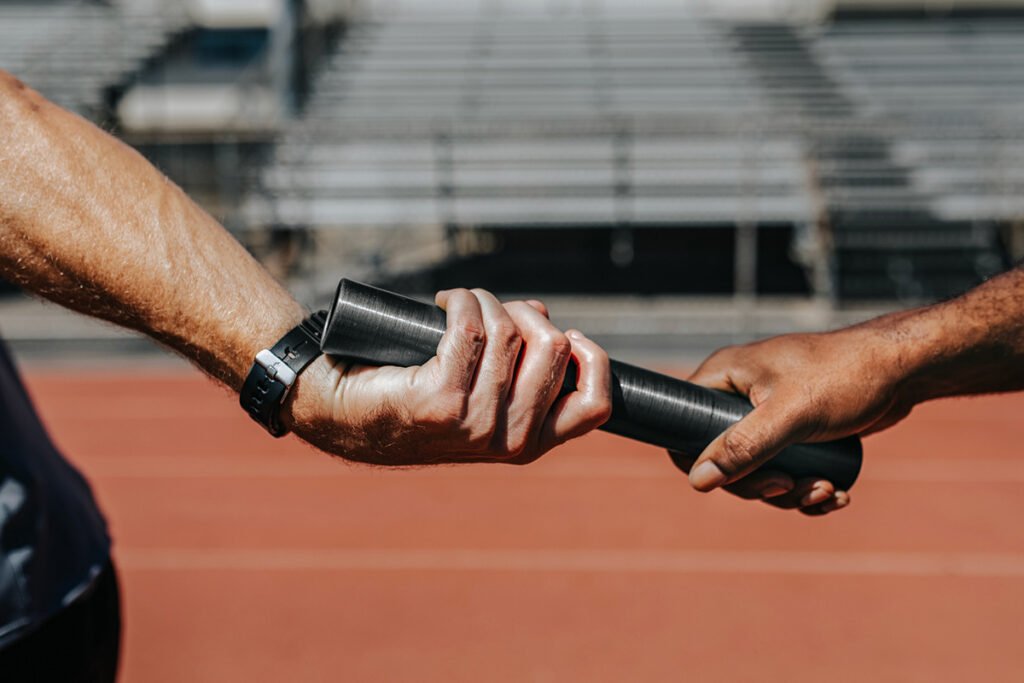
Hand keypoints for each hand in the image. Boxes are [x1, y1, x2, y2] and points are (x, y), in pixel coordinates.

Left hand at [285, 288, 611, 464]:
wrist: (345, 412)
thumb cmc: (418, 394)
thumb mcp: (483, 387)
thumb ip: (521, 363)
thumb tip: (544, 317)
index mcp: (529, 443)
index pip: (595, 405)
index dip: (591, 358)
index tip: (567, 334)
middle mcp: (507, 441)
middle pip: (554, 351)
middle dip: (527, 315)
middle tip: (494, 310)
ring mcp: (474, 424)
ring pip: (510, 332)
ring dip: (486, 302)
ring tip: (462, 304)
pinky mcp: (440, 400)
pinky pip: (471, 328)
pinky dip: (460, 301)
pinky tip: (444, 302)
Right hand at [680, 324, 916, 514]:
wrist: (904, 369)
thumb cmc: (846, 376)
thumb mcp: (790, 415)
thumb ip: (742, 447)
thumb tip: (697, 481)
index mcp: (725, 378)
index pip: (684, 425)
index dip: (703, 462)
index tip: (747, 479)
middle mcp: (739, 395)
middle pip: (723, 458)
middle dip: (761, 485)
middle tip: (793, 487)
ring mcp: (766, 413)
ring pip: (758, 469)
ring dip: (791, 492)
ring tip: (827, 491)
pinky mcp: (795, 429)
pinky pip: (785, 468)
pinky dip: (806, 488)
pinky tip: (836, 493)